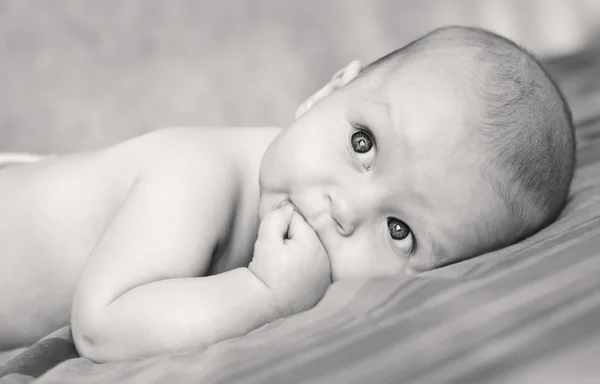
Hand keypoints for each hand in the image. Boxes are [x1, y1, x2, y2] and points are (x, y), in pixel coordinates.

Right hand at [248, 202, 330, 316]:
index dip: (282, 228)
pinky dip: (306, 270)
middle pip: (308, 237)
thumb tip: (288, 207)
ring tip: (285, 267)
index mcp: (313, 244)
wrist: (263, 301)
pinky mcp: (322, 289)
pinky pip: (316, 270)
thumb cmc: (264, 268)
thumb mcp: (266, 238)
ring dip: (301, 254)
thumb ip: (277, 217)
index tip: (275, 243)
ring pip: (313, 253)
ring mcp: (326, 276)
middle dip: (293, 240)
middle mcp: (325, 259)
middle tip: (278, 256)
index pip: (299, 222)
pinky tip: (293, 276)